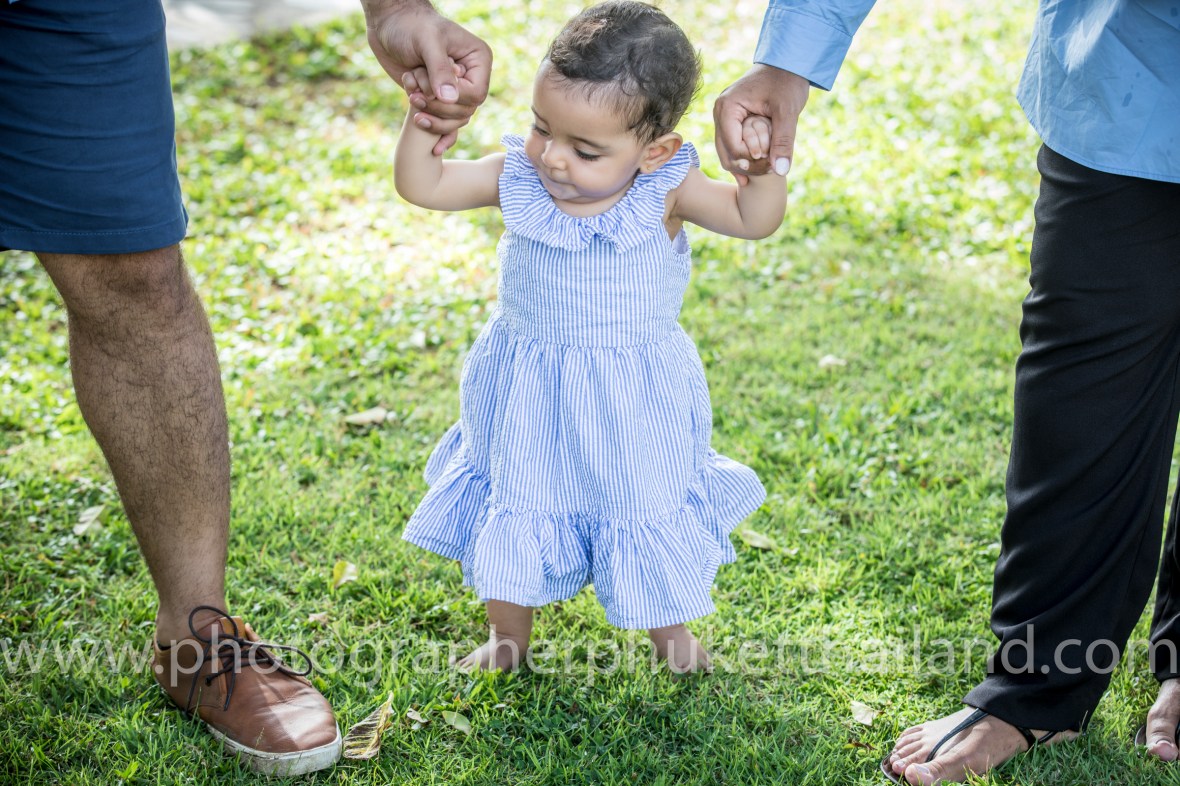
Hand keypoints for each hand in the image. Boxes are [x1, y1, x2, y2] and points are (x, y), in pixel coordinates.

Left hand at [363, 0, 491, 154]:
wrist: (390, 24)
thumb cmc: (411, 26)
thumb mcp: (427, 42)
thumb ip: (440, 70)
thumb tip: (450, 99)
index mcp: (478, 61)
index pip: (476, 94)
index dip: (454, 99)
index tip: (430, 89)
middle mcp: (471, 78)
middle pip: (466, 110)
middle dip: (439, 108)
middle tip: (415, 95)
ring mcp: (455, 91)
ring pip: (456, 121)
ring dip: (432, 118)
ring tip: (412, 101)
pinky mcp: (438, 100)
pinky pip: (447, 125)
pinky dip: (439, 135)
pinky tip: (433, 150)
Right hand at [714, 64, 808, 183]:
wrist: (787, 63)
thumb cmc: (787, 82)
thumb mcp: (788, 111)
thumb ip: (783, 141)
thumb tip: (780, 171)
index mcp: (727, 107)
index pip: (733, 147)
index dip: (752, 160)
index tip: (773, 163)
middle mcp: (720, 113)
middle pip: (726, 153)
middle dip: (747, 166)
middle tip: (769, 172)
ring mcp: (723, 118)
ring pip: (727, 153)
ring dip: (745, 165)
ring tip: (765, 172)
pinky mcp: (731, 122)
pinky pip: (732, 146)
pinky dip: (744, 159)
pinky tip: (755, 172)